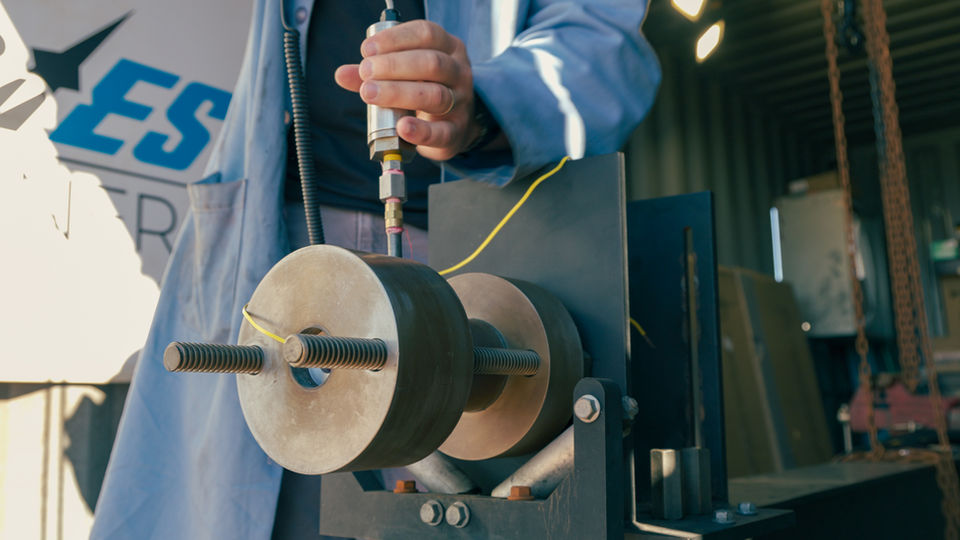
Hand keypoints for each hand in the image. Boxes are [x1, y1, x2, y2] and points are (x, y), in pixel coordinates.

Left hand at [335, 20, 480, 160]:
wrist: (454, 126)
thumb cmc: (426, 90)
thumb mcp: (405, 75)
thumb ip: (375, 73)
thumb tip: (342, 74)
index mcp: (448, 48)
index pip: (427, 34)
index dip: (396, 39)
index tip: (367, 50)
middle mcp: (459, 72)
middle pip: (431, 63)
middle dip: (394, 66)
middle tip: (365, 72)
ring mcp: (461, 102)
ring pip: (435, 95)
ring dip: (399, 93)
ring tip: (370, 94)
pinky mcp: (456, 131)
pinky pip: (442, 132)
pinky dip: (421, 131)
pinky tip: (402, 127)